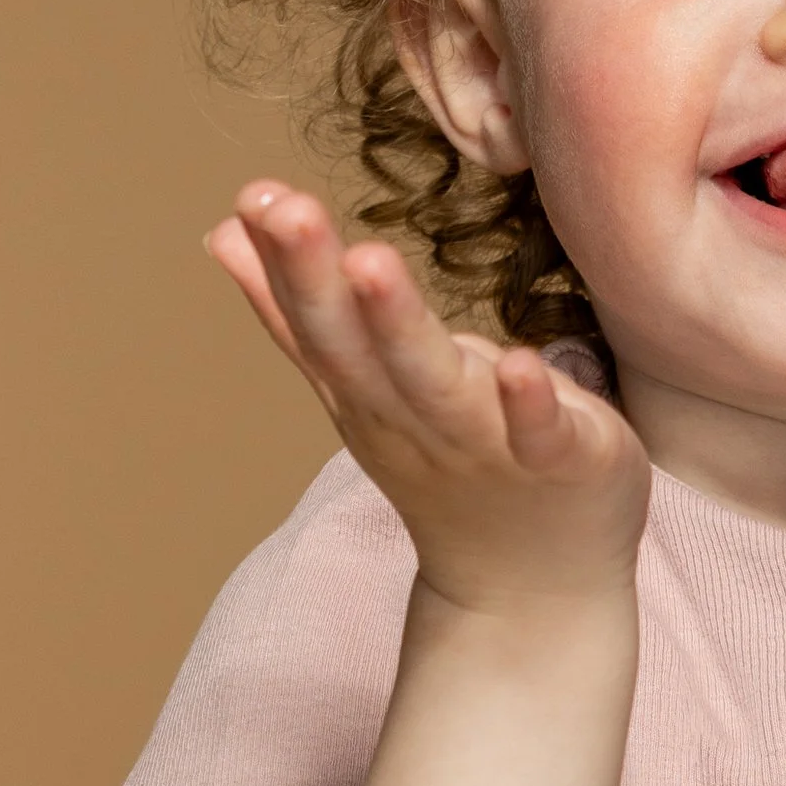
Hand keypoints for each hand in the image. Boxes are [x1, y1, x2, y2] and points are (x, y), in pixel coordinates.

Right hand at [208, 182, 649, 614]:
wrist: (531, 587)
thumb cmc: (452, 465)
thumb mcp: (364, 390)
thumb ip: (300, 314)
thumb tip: (224, 228)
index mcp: (367, 394)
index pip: (315, 325)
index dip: (281, 265)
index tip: (249, 198)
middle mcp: (413, 419)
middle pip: (357, 350)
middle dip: (318, 279)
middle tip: (285, 208)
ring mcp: (485, 445)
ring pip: (437, 384)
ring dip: (400, 326)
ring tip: (368, 260)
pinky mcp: (560, 461)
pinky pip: (540, 432)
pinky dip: (527, 403)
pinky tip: (518, 361)